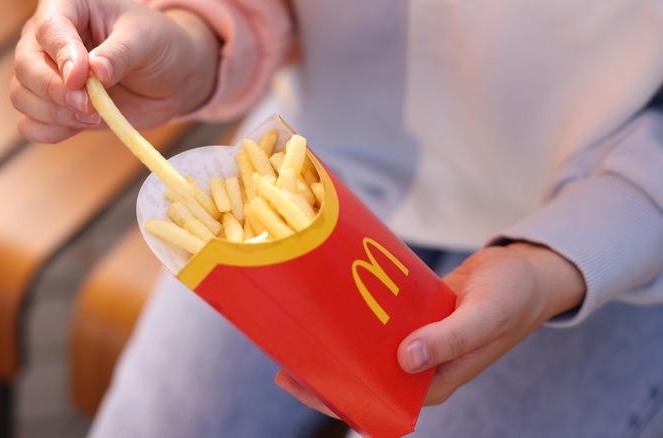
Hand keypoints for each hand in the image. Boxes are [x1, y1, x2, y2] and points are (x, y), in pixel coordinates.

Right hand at [10, 0, 218, 142]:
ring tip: (94, 117)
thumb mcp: (147, 40)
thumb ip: (120, 54)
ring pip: (22, 96)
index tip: (81, 78)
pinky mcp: (55, 107)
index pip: (49, 28)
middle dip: (54, 91)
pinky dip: (50, 132)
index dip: (61, 55)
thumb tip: (95, 72)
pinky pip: (31, 124)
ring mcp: (47, 74)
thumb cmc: (157, 46)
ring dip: (54, 114)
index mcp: (68, 8)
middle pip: (25, 66)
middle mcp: (48, 40)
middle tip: (89, 106)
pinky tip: (80, 127)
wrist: (171, 79)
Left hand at [276, 242, 585, 414]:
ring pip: (367, 351)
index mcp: (435, 383)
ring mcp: (415, 344)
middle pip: (364, 377)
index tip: (301, 380)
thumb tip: (405, 360)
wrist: (527, 271)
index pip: (377, 401)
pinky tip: (330, 305)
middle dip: (326, 371)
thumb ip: (448, 340)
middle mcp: (420, 369)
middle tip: (286, 352)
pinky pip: (378, 325)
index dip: (337, 396)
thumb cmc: (513, 298)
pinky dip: (357, 319)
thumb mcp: (484, 317)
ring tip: (300, 329)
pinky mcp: (413, 321)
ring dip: (337, 343)